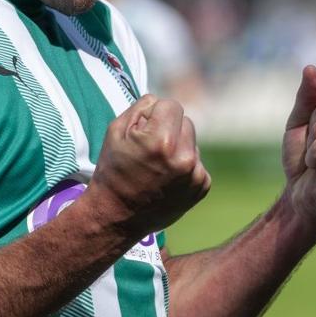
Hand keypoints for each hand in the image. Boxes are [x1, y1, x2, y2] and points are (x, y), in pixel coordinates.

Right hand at [84, 94, 210, 238]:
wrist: (117, 215)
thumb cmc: (113, 170)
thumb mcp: (116, 131)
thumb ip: (142, 107)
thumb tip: (161, 101)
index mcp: (161, 140)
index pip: (172, 105)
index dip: (155, 114)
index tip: (144, 130)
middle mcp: (183, 157)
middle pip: (186, 122)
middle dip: (169, 129)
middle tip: (150, 150)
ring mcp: (195, 174)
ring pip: (192, 142)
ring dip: (179, 148)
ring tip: (157, 166)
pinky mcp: (202, 186)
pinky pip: (197, 162)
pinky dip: (185, 166)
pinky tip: (167, 179)